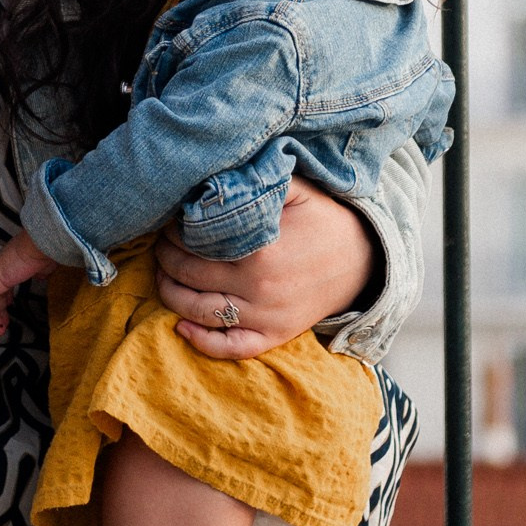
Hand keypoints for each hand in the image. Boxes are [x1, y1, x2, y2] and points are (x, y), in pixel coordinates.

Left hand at [0, 231, 53, 334]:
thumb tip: (40, 278)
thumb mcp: (45, 267)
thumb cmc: (46, 253)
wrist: (42, 244)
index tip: (10, 308)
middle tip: (2, 326)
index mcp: (12, 265)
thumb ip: (40, 274)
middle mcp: (1, 269)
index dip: (6, 299)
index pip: (5, 286)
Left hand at [156, 178, 374, 360]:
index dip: (174, 231)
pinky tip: (180, 326)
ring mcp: (267, 317)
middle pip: (190, 276)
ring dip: (170, 294)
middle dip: (166, 258)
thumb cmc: (323, 219)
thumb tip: (213, 177)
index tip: (169, 220)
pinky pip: (231, 348)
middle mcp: (260, 289)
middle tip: (161, 243)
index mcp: (261, 251)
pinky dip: (201, 342)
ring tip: (162, 274)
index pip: (196, 243)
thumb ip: (256, 181)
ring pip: (199, 313)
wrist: (364, 259)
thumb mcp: (295, 189)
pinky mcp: (274, 336)